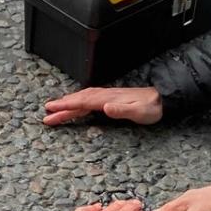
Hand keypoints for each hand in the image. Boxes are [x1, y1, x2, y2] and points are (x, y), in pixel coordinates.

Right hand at [43, 87, 162, 125]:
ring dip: (68, 104)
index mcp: (108, 99)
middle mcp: (106, 96)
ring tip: (55, 110)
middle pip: (79, 100)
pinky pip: (90, 100)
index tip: (51, 108)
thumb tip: (105, 107)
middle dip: (62, 106)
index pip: (83, 101)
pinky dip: (79, 102)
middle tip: (47, 114)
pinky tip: (76, 106)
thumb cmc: (152, 108)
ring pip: (83, 100)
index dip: (66, 105)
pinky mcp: (111, 100)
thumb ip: (122, 110)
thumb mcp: (139, 111)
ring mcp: (108, 97)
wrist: (163, 100)